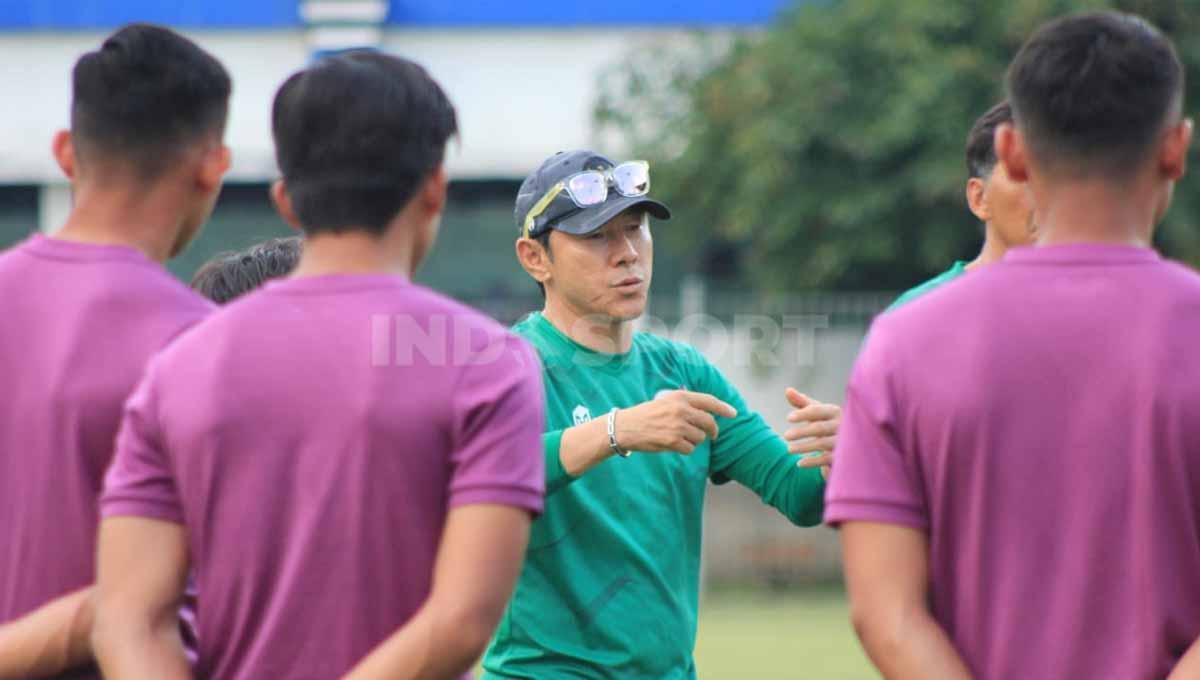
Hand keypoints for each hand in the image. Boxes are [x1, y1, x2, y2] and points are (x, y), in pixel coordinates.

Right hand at [615, 390, 737, 453]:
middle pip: (709, 422)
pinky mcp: (673, 441)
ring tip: (678, 437)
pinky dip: (684, 449)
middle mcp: (681, 410)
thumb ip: (684, 403)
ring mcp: (678, 426)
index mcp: (680, 397)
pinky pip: (690, 449)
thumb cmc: (645, 414)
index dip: (723, 408)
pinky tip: (672, 444)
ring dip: (693, 440)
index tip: (733, 414)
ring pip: (700, 438)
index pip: (709, 402)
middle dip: (712, 431)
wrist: (626, 427)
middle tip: (711, 435)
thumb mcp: (665, 401)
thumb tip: (705, 410)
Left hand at [783, 388, 840, 469]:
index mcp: (834, 411)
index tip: (788, 418)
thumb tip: (787, 390)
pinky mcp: (844, 456)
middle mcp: (841, 425)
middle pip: (819, 427)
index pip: (817, 410)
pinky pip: (827, 459)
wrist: (850, 444)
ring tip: (788, 449)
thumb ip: (802, 402)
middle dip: (801, 432)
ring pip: (822, 444)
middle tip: (785, 435)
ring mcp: (844, 441)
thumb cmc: (828, 423)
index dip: (803, 414)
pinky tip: (799, 463)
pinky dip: (813, 461)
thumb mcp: (817, 411)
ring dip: (804, 447)